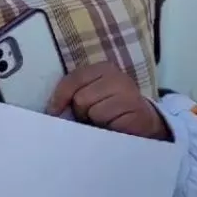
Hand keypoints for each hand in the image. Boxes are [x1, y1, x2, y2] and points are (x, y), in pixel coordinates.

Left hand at [47, 63, 171, 140]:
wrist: (144, 121)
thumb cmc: (111, 107)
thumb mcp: (92, 93)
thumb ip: (74, 94)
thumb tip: (52, 110)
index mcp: (103, 68)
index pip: (73, 80)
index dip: (59, 98)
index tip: (54, 112)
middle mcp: (117, 77)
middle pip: (80, 98)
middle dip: (82, 112)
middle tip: (92, 116)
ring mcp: (129, 93)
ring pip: (94, 112)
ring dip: (96, 121)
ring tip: (106, 120)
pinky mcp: (136, 112)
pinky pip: (109, 123)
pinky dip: (108, 128)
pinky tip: (116, 125)